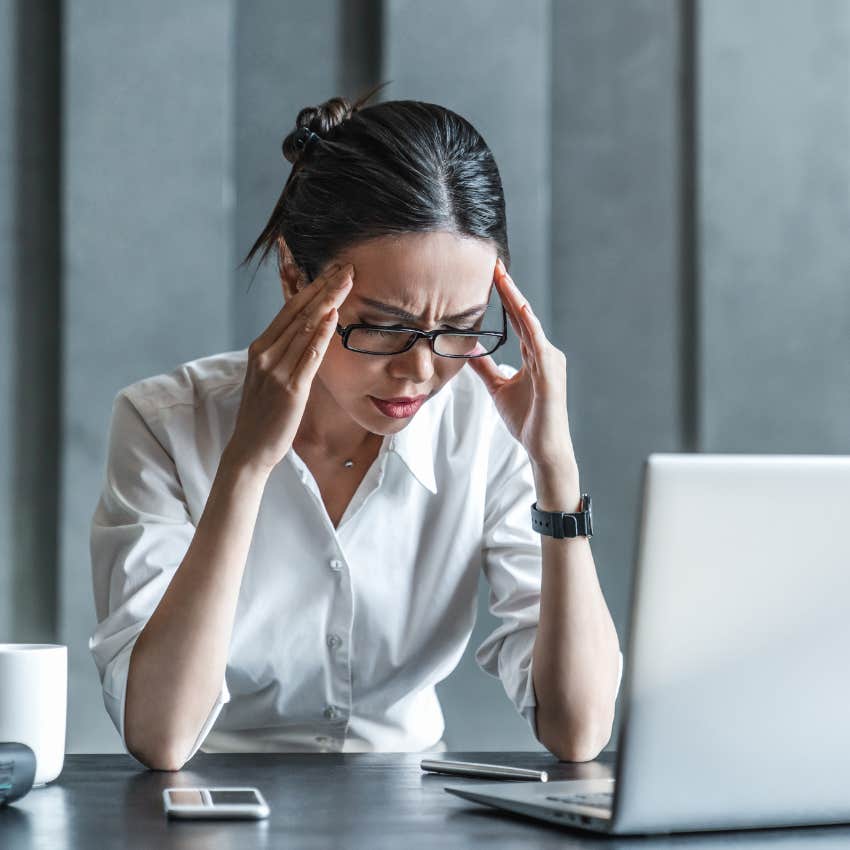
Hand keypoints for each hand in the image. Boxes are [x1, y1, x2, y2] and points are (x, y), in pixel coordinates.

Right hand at [226, 263, 353, 474]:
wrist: (250, 448)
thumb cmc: (265, 414)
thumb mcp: (271, 376)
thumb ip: (287, 353)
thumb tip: (310, 333)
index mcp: (260, 348)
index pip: (289, 309)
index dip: (312, 287)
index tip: (333, 270)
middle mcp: (265, 354)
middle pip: (298, 312)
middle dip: (324, 286)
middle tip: (347, 266)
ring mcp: (276, 370)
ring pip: (304, 328)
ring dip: (328, 302)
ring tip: (347, 281)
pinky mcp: (290, 389)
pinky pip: (309, 356)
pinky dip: (321, 335)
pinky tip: (333, 317)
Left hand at [467, 259, 577, 476]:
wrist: (544, 447)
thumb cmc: (528, 419)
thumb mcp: (498, 388)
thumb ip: (485, 368)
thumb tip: (469, 350)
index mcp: (534, 355)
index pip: (517, 320)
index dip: (504, 297)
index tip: (491, 275)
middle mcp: (545, 352)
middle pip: (523, 315)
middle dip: (508, 289)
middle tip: (494, 264)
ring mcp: (550, 361)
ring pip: (530, 323)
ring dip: (516, 299)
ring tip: (502, 278)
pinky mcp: (551, 373)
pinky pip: (538, 344)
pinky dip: (528, 325)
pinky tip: (519, 308)